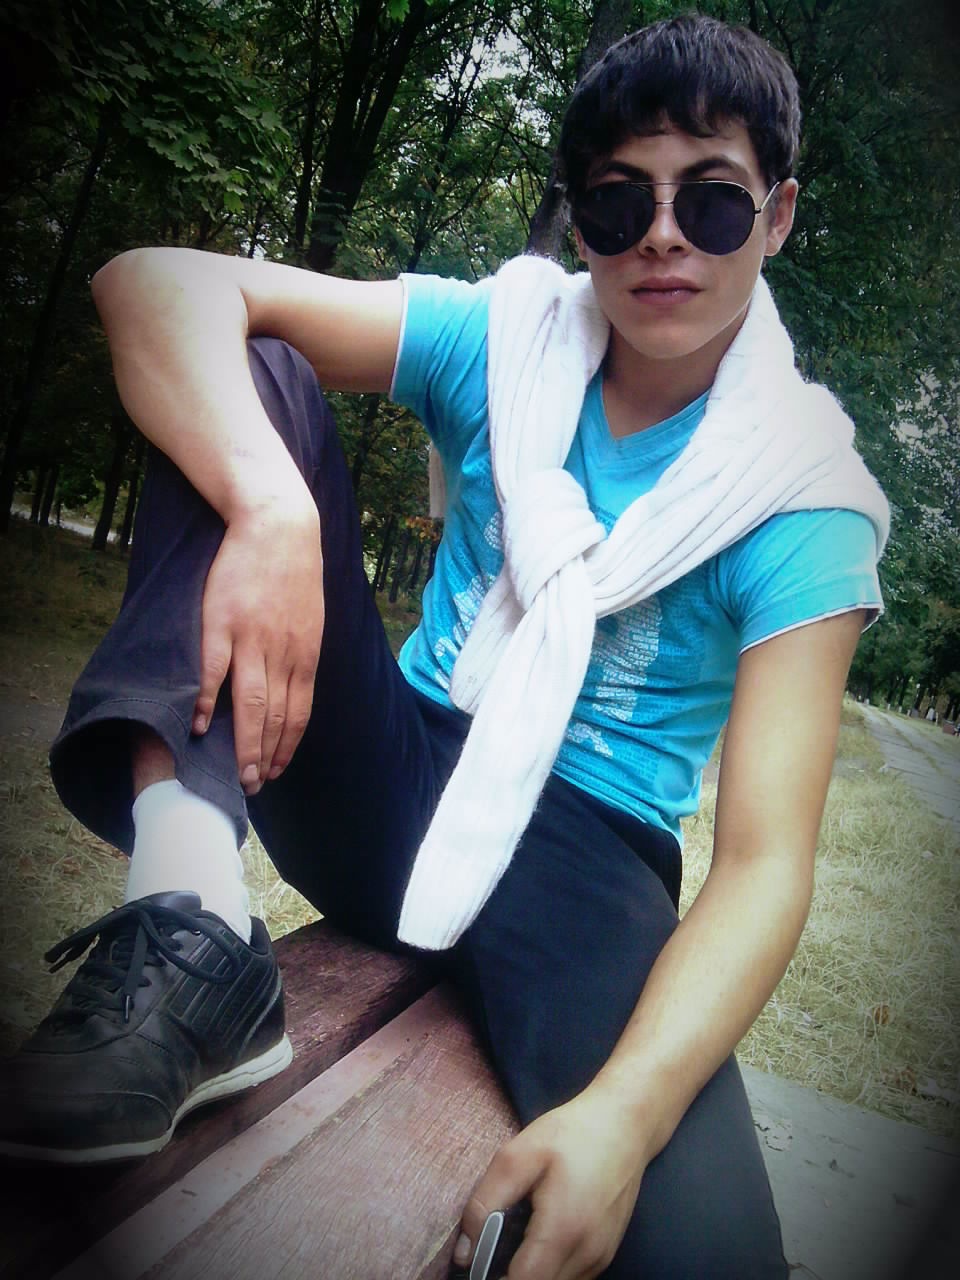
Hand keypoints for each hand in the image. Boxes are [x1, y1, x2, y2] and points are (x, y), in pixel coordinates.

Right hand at [192, 500, 323, 792]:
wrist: (278, 525)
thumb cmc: (294, 572)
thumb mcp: (310, 618)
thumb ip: (301, 654)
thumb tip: (295, 687)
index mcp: (305, 654)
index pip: (298, 713)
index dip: (287, 746)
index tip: (278, 770)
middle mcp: (283, 653)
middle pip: (275, 717)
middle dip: (266, 757)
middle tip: (254, 787)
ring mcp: (252, 639)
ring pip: (250, 703)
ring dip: (244, 744)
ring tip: (237, 773)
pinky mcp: (222, 622)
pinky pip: (215, 670)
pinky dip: (209, 702)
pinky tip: (201, 727)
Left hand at [455, 1089, 647, 1279]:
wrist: (626, 1124)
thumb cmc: (572, 1133)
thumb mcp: (518, 1154)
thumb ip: (486, 1203)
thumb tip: (465, 1253)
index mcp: (563, 1231)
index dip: (493, 1279)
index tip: (479, 1261)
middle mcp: (588, 1255)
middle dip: (511, 1276)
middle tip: (494, 1246)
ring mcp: (601, 1258)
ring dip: (532, 1273)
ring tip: (516, 1239)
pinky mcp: (606, 1254)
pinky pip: (572, 1278)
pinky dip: (550, 1269)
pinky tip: (540, 1239)